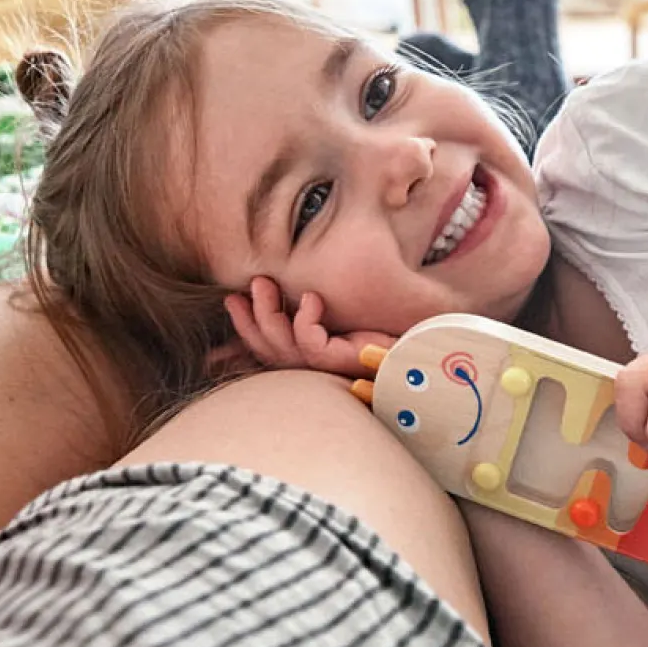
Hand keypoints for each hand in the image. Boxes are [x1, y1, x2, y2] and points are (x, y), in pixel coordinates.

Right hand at [222, 276, 394, 381]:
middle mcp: (311, 365)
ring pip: (282, 346)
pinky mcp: (338, 362)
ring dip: (267, 313)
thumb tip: (296, 280)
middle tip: (245, 287)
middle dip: (248, 319)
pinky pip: (310, 344)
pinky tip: (312, 298)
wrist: (416, 335)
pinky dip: (305, 320)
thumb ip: (313, 300)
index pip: (265, 348)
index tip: (231, 299)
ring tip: (264, 283)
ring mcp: (323, 366)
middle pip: (266, 348)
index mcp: (307, 353)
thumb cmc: (381, 322)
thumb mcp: (341, 307)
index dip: (244, 328)